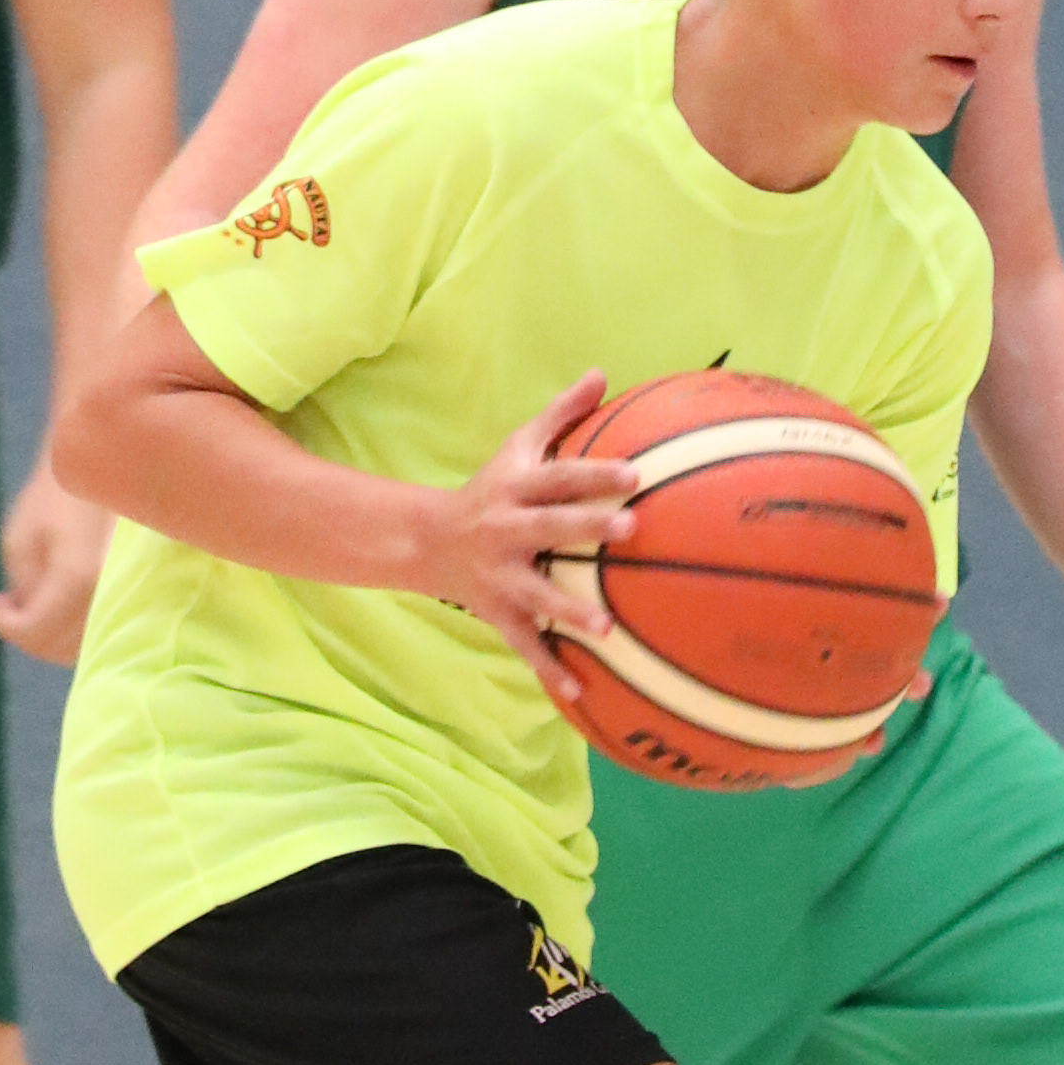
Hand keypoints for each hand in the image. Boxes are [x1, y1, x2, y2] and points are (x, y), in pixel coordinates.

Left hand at [0, 463, 114, 665]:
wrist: (103, 472)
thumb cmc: (55, 496)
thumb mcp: (20, 538)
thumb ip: (23, 586)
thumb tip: (26, 618)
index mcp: (77, 577)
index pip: (36, 630)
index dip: (6, 624)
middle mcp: (106, 594)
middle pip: (58, 646)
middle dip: (26, 634)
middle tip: (10, 606)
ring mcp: (122, 597)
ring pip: (80, 648)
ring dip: (50, 638)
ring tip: (32, 607)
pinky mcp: (129, 596)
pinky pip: (97, 634)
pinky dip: (72, 634)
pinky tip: (57, 608)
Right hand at [416, 371, 635, 697]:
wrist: (427, 542)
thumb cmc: (492, 490)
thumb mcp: (518, 449)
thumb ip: (560, 414)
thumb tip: (601, 373)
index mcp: (516, 489)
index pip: (559, 477)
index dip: (594, 474)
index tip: (635, 473)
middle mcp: (506, 531)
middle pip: (550, 527)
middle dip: (588, 527)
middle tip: (631, 528)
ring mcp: (500, 576)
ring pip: (537, 596)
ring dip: (571, 611)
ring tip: (607, 627)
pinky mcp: (498, 613)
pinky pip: (526, 645)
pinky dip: (551, 669)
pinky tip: (580, 691)